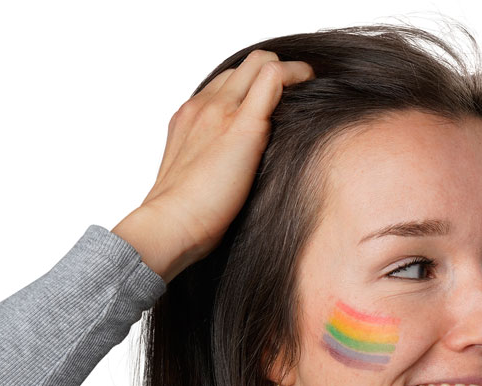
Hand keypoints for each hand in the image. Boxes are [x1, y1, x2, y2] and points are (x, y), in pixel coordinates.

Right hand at [112, 50, 314, 282]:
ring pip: (258, 63)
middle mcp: (203, 106)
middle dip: (276, 72)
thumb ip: (215, 165)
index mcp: (189, 119)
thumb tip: (242, 174)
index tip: (277, 102)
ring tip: (307, 92)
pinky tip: (311, 83)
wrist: (171, 225)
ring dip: (287, 73)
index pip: (226, 84)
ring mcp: (220, 111)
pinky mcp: (241, 126)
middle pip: (244, 66)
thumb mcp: (197, 181)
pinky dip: (296, 75)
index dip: (254, 87)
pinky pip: (273, 78)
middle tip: (300, 92)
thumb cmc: (185, 218)